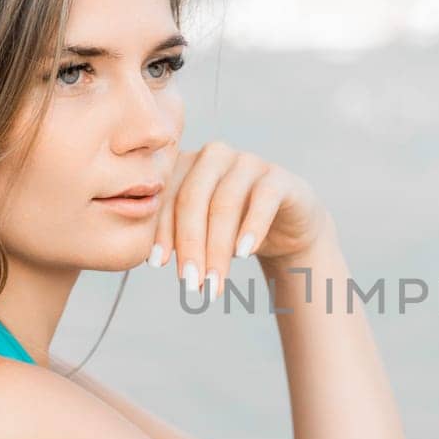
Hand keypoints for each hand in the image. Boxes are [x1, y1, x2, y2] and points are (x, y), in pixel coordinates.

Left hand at [152, 140, 328, 296]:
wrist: (286, 226)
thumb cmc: (232, 230)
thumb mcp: (201, 232)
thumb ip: (176, 234)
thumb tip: (151, 259)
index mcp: (186, 164)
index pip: (166, 195)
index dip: (160, 230)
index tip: (157, 265)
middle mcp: (215, 156)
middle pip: (193, 199)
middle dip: (189, 244)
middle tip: (189, 282)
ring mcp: (248, 163)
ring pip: (225, 203)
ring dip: (217, 248)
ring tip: (215, 282)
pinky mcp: (279, 178)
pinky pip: (263, 200)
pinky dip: (251, 228)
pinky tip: (243, 254)